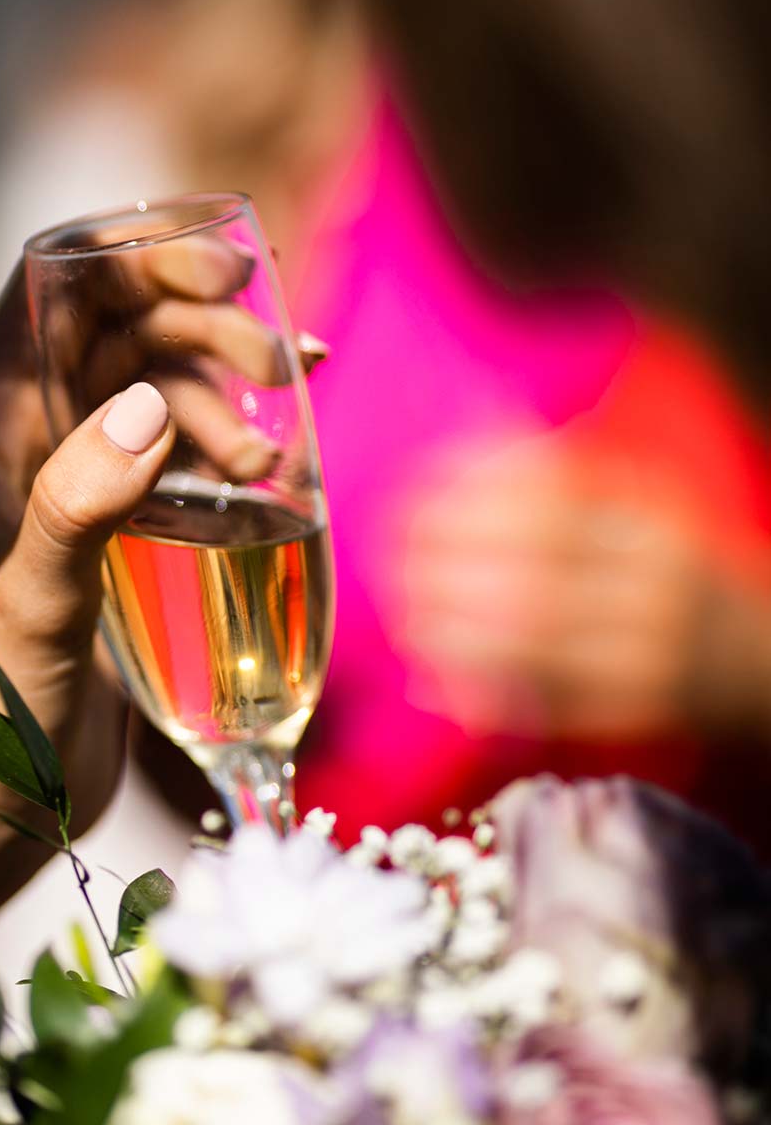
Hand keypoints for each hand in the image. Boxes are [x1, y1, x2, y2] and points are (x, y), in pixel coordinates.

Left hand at [0, 247, 324, 938]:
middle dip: (206, 325)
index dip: (140, 254)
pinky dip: (225, 449)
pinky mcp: (113, 532)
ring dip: (225, 398)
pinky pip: (175, 456)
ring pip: (157, 390)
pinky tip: (276, 471)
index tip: (230, 270)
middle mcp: (26, 435)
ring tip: (277, 457)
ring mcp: (72, 482)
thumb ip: (82, 504)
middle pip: (122, 327)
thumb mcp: (34, 604)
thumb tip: (151, 406)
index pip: (58, 283)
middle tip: (286, 358)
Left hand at [399, 439, 770, 741]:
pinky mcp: (635, 707)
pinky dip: (481, 689)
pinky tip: (432, 677)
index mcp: (651, 522)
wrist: (758, 660)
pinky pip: (544, 698)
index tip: (412, 494)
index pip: (552, 497)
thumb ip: (565, 479)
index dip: (469, 496)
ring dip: (451, 631)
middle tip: (390, 560)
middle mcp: (656, 582)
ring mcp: (649, 649)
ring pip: (532, 639)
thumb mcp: (637, 514)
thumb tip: (482, 418)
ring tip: (404, 618)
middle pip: (533, 568)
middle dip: (446, 565)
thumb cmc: (675, 578)